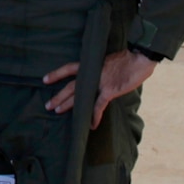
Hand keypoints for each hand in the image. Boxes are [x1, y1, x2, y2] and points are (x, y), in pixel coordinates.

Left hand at [42, 50, 156, 126]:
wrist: (139, 58)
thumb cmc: (127, 59)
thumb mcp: (108, 61)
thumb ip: (100, 70)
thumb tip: (97, 79)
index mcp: (90, 65)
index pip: (69, 68)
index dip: (56, 74)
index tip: (44, 80)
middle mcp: (91, 74)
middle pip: (70, 86)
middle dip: (58, 96)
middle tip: (48, 105)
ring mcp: (99, 83)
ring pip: (79, 97)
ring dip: (68, 105)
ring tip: (58, 112)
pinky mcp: (109, 91)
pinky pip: (98, 106)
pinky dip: (94, 116)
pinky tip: (92, 125)